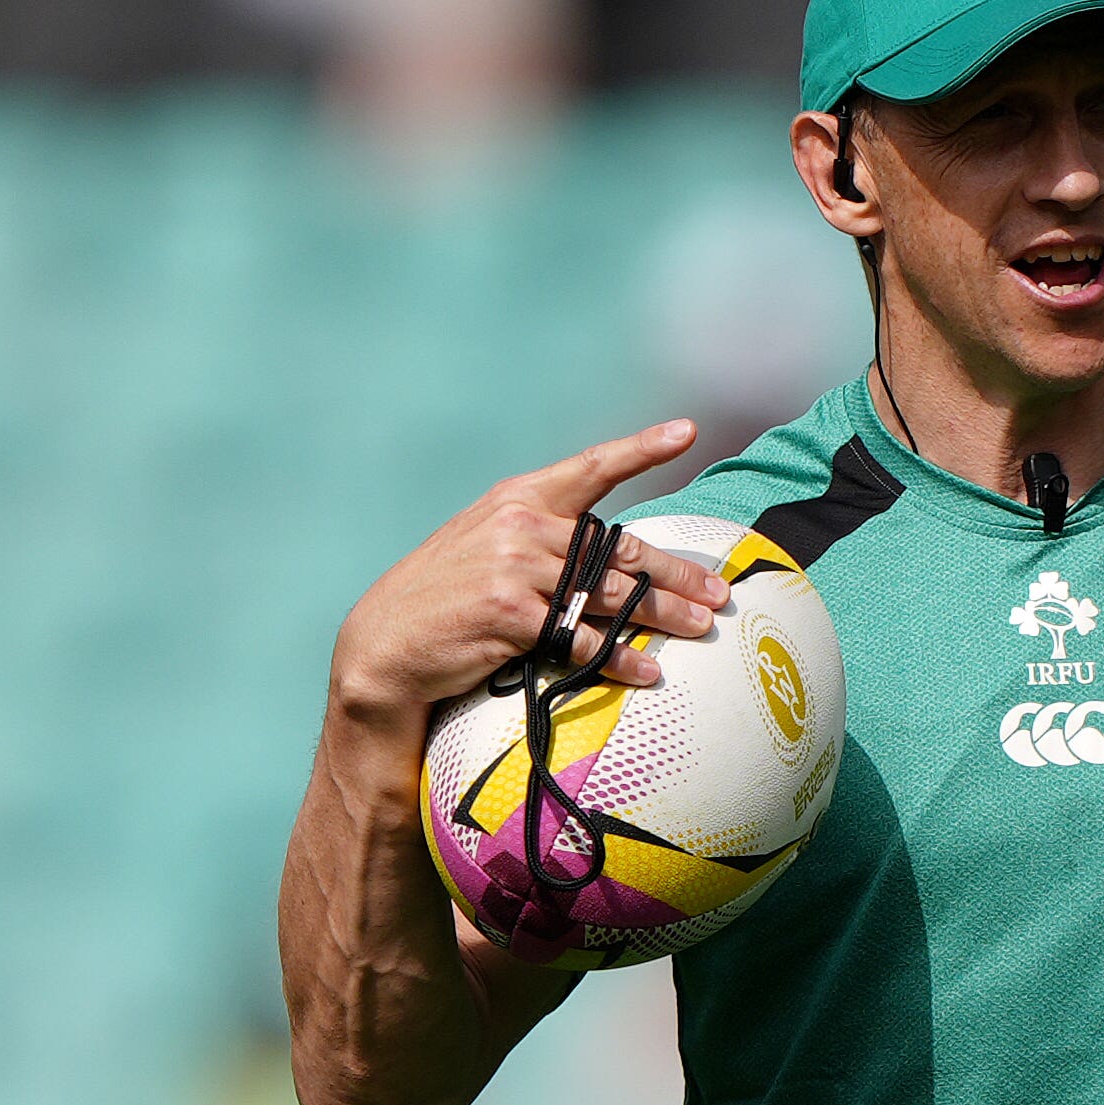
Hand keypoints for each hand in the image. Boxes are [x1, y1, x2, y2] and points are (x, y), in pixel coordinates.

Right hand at [329, 419, 729, 726]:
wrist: (385, 646)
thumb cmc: (446, 597)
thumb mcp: (486, 545)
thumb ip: (544, 537)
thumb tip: (614, 554)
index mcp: (519, 499)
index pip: (591, 468)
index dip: (640, 448)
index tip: (686, 431)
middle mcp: (521, 525)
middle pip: (621, 549)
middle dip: (676, 574)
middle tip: (719, 593)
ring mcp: (516, 569)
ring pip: (611, 594)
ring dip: (663, 616)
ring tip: (701, 629)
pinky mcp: (511, 615)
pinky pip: (582, 639)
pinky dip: (619, 658)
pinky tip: (647, 673)